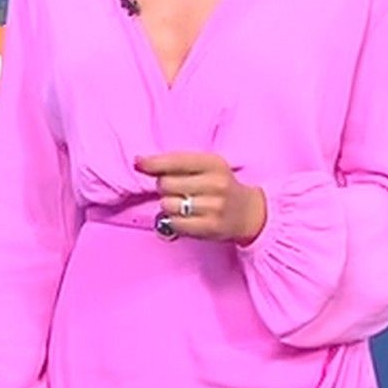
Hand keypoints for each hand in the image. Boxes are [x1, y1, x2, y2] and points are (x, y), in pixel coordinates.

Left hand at [134, 152, 266, 243]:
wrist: (249, 213)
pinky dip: (173, 221)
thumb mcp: (205, 167)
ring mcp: (214, 206)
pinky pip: (174, 223)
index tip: (138, 163)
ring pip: (167, 204)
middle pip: (166, 183)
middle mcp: (215, 183)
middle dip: (164, 187)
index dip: (153, 163)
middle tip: (177, 191)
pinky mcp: (210, 227)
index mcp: (213, 163)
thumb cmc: (219, 186)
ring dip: (168, 206)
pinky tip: (184, 219)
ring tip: (183, 205)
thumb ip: (175, 163)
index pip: (175, 161)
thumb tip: (139, 162)